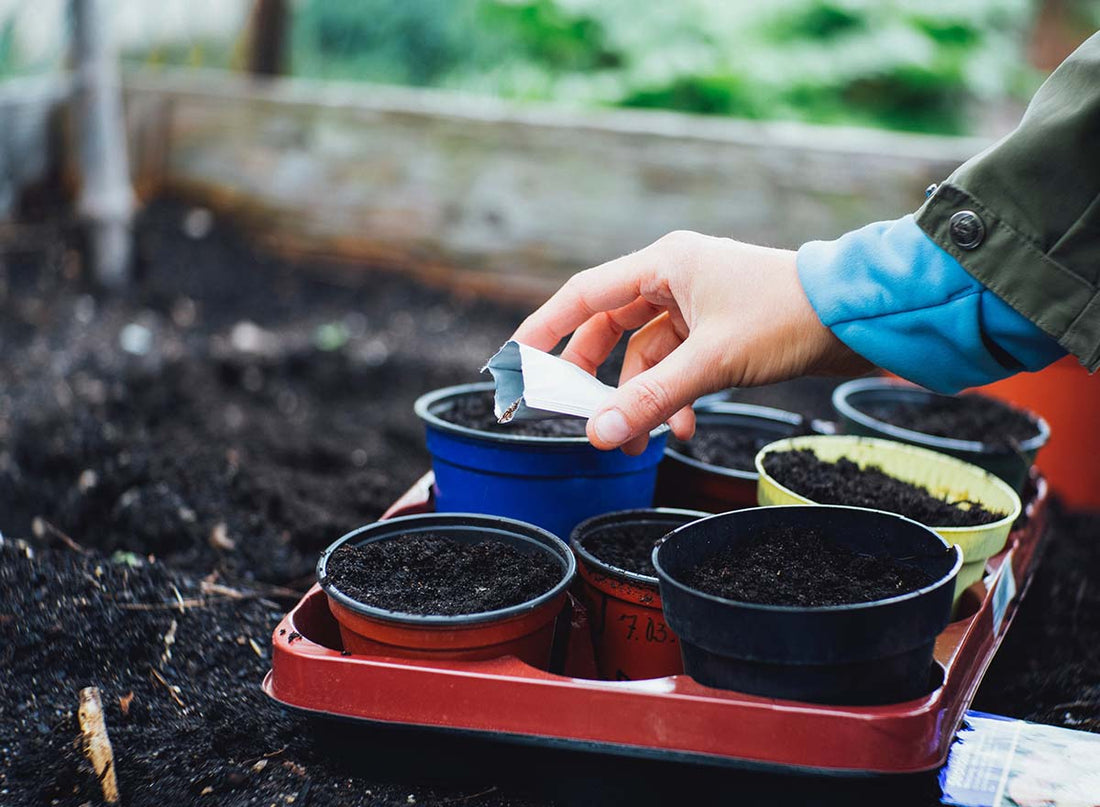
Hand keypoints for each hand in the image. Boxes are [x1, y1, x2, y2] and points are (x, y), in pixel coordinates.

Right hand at [512, 230, 870, 453]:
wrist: (859, 316)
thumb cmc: (789, 316)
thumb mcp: (712, 361)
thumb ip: (650, 398)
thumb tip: (599, 434)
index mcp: (664, 265)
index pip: (583, 295)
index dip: (543, 330)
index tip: (514, 364)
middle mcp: (674, 279)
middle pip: (608, 328)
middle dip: (593, 377)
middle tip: (575, 415)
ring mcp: (695, 305)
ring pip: (643, 354)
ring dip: (637, 397)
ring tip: (636, 440)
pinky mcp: (716, 330)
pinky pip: (674, 366)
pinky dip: (670, 397)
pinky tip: (680, 427)